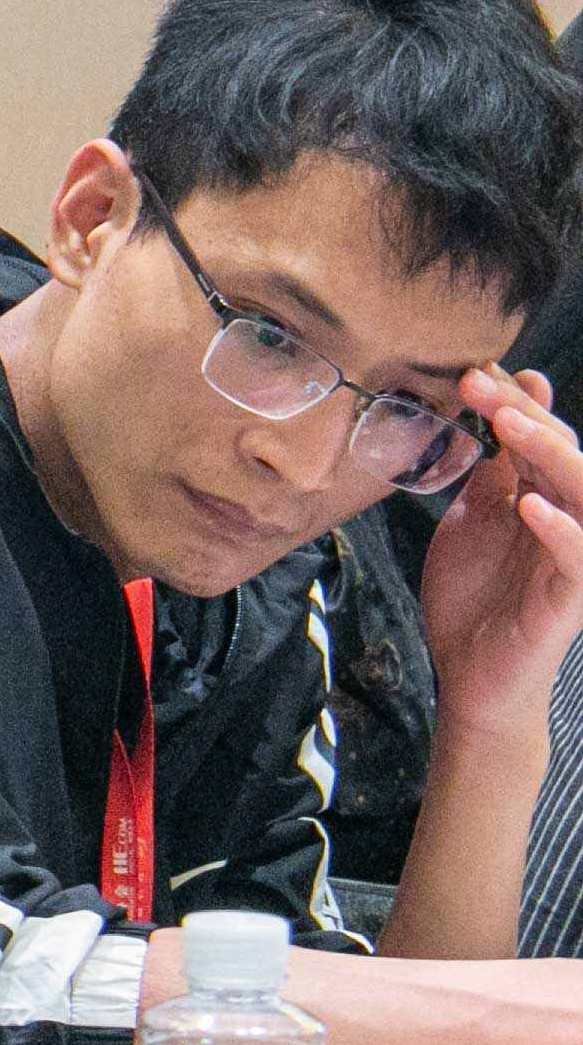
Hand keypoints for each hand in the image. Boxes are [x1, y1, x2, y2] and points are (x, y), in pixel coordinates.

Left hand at [417, 365, 582, 743]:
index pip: (538, 441)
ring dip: (549, 455)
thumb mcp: (472, 523)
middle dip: (524, 414)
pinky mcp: (571, 599)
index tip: (479, 369)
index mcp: (542, 500)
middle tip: (480, 382)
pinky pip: (578, 558)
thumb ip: (488, 479)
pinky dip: (560, 530)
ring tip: (508, 425)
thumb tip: (494, 421)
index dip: (515, 403)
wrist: (471, 676)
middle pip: (561, 455)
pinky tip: (531, 506)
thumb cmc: (475, 599)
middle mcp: (568, 521)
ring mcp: (573, 557)